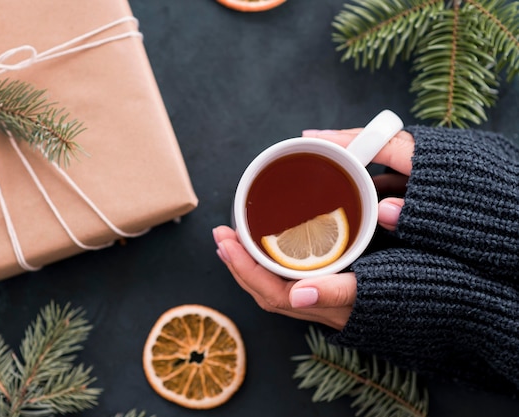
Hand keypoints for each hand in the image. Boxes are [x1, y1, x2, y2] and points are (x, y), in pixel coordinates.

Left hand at [213, 128, 414, 329]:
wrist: (443, 306)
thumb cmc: (412, 293)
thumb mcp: (378, 287)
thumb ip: (339, 292)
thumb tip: (298, 295)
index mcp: (323, 306)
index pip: (270, 293)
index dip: (243, 269)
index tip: (224, 240)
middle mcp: (317, 307)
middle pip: (264, 291)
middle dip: (238, 264)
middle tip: (221, 235)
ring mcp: (322, 301)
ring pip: (274, 287)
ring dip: (250, 264)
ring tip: (233, 241)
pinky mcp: (330, 292)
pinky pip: (289, 281)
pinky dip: (270, 265)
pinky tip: (269, 249)